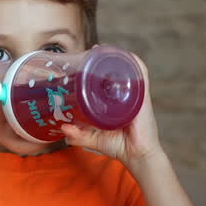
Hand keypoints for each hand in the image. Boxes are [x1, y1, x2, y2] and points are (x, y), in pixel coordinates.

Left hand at [59, 56, 161, 173]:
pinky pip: (141, 73)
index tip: (83, 60)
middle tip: (89, 52)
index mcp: (113, 101)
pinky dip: (134, 62)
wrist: (137, 155)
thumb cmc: (119, 146)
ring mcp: (134, 93)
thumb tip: (62, 128)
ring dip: (116, 56)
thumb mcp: (93, 139)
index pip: (105, 80)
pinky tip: (124, 55)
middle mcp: (124, 94)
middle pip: (115, 70)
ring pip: (127, 68)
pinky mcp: (142, 96)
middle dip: (104, 59)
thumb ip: (77, 135)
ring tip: (102, 50)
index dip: (95, 68)